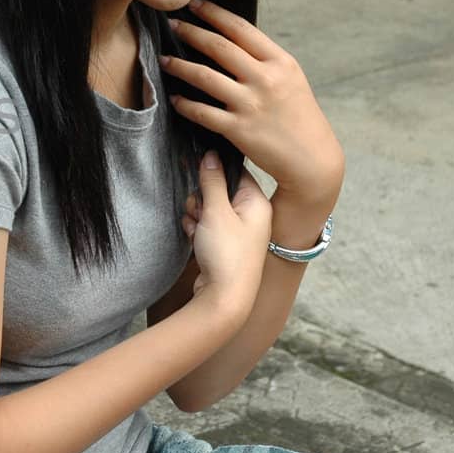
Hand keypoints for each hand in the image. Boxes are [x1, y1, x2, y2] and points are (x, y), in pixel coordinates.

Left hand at [161, 0, 343, 206]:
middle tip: (171, 24)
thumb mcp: (289, 79)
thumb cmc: (299, 116)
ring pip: (204, 77)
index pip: (241, 29)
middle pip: (219, 47)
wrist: (313, 159)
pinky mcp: (239, 129)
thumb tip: (229, 40)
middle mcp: (266, 79)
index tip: (193, 4)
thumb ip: (263, 61)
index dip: (213, 13)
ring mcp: (251, 104)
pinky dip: (184, 104)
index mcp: (280, 62)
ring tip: (163, 60)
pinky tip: (173, 99)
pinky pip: (202, 112)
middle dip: (190, 32)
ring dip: (179, 66)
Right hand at [183, 150, 270, 322]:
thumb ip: (213, 181)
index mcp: (258, 203)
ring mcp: (239, 231)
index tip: (198, 174)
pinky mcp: (226, 244)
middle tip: (200, 212)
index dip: (214, 172)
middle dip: (202, 198)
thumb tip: (211, 154)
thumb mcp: (217, 212)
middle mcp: (252, 215)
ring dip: (196, 214)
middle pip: (220, 190)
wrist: (224, 298)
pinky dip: (197, 229)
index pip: (236, 172)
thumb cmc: (227, 255)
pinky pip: (207, 225)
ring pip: (209, 208)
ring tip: (197, 228)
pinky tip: (195, 238)